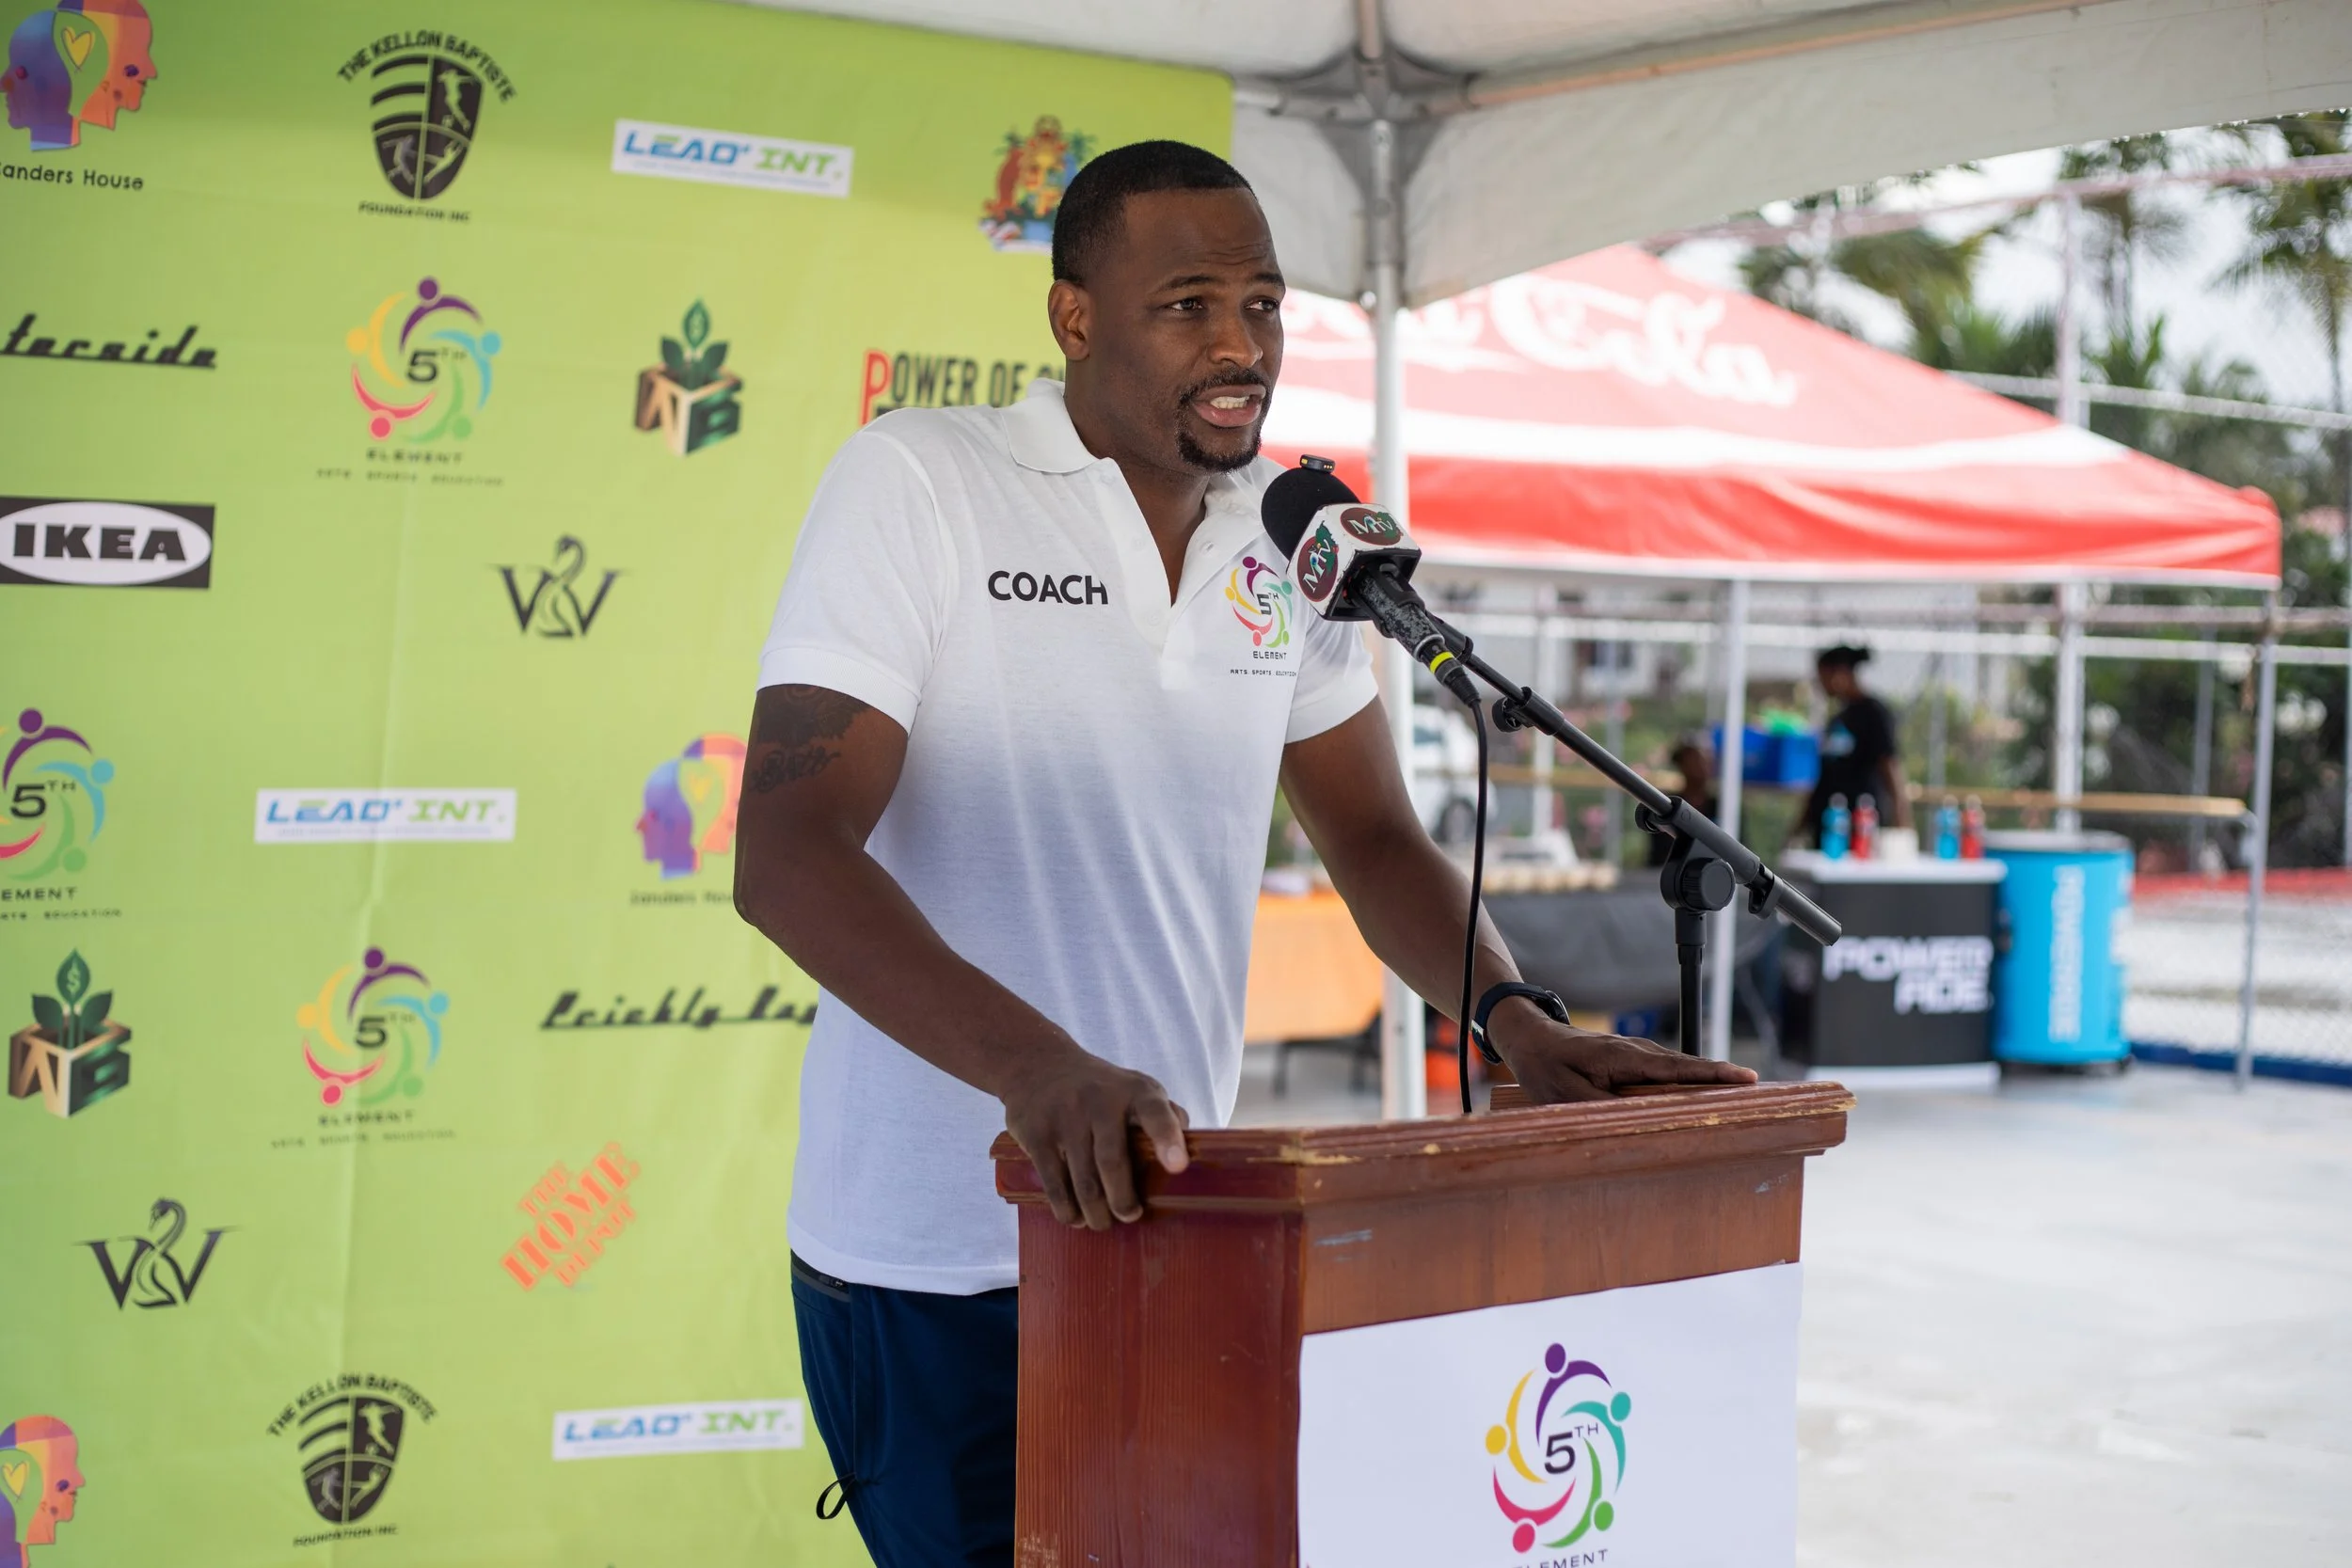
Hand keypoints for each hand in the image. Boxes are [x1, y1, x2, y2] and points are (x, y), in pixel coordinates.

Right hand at [1000, 1048, 1191, 1229]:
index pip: (1156, 1113)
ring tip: (1101, 1222)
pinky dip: (1066, 1208)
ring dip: (1095, 1212)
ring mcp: (1065, 1117)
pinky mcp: (1037, 1134)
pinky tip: (1074, 1217)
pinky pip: (1054, 1182)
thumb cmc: (1100, 1088)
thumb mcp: (1136, 1088)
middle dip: (1123, 1200)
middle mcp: (1100, 1101)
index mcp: (1135, 1092)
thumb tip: (1189, 1151)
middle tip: (1130, 1216)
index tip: (1178, 1167)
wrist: (1039, 1064)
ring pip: (1083, 1180)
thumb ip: (1164, 1116)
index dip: (1168, 1140)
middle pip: (1113, 1162)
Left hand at [1486, 997, 1756, 1103]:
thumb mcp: (1565, 1095)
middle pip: (1688, 1067)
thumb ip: (1601, 1110)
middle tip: (1760, 1091)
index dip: (1713, 1075)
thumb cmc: (1545, 1066)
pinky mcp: (1630, 1062)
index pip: (1678, 1068)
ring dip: (1709, 1081)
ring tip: (1743, 1096)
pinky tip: (1704, 1095)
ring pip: (1679, 1070)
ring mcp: (1635, 1055)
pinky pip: (1666, 1073)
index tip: (1746, 1079)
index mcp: (1624, 1057)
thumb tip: (1638, 1126)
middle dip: (1723, 1078)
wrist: (1529, 1038)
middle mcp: (1636, 1052)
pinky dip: (1689, 1081)